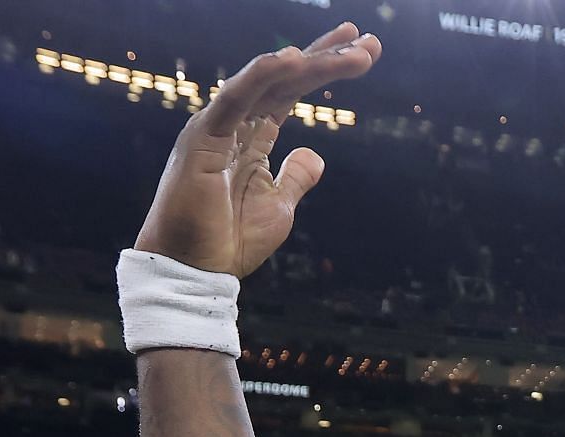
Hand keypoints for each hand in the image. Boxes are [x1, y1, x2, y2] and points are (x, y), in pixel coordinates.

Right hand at [134, 22, 381, 276]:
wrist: (196, 269)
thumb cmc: (231, 239)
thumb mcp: (279, 205)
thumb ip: (295, 176)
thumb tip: (314, 154)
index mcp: (251, 137)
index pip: (291, 91)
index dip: (323, 68)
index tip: (362, 50)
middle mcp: (234, 123)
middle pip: (285, 78)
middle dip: (327, 57)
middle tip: (368, 40)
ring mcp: (217, 127)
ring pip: (269, 81)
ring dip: (311, 61)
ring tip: (353, 47)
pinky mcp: (203, 138)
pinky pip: (236, 97)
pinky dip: (262, 74)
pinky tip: (291, 58)